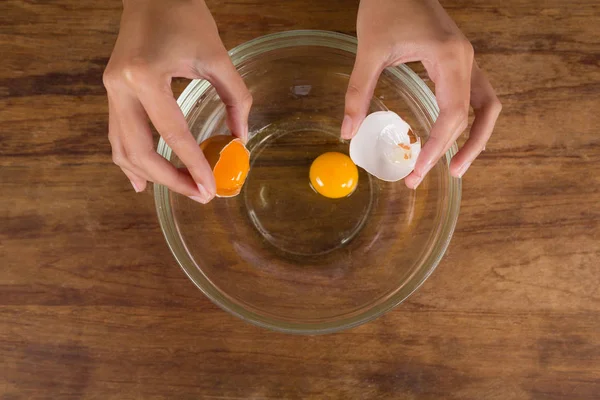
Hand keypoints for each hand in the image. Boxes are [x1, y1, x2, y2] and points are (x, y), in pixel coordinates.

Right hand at [103, 0, 251, 202]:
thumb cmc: (185, 17)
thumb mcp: (217, 56)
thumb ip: (235, 98)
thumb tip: (240, 138)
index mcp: (145, 76)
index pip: (173, 134)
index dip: (193, 165)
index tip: (210, 189)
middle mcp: (121, 87)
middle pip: (140, 150)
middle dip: (171, 179)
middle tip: (199, 195)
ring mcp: (110, 91)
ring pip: (123, 148)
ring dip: (150, 174)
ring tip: (180, 189)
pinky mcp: (112, 93)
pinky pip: (117, 136)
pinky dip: (130, 160)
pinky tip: (142, 181)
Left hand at [342, 0, 500, 187]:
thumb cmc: (386, 5)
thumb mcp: (368, 50)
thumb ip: (358, 92)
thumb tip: (347, 132)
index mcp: (449, 57)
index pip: (454, 113)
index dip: (438, 146)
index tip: (418, 169)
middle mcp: (465, 60)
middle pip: (476, 115)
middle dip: (458, 150)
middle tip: (427, 175)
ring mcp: (466, 59)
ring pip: (486, 106)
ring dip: (475, 138)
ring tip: (454, 167)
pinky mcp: (458, 61)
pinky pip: (475, 97)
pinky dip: (468, 122)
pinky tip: (449, 139)